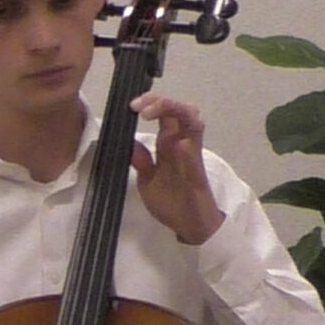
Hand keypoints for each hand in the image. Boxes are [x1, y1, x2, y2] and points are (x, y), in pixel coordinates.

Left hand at [128, 92, 224, 245]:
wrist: (189, 225)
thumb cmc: (171, 201)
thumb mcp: (147, 180)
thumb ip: (141, 160)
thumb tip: (128, 142)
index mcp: (168, 143)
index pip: (162, 113)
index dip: (149, 102)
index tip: (130, 106)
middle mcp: (181, 142)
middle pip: (178, 109)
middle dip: (159, 100)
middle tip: (137, 105)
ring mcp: (190, 153)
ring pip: (192, 120)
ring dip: (173, 110)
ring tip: (150, 113)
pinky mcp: (196, 170)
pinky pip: (194, 152)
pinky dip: (186, 143)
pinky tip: (175, 141)